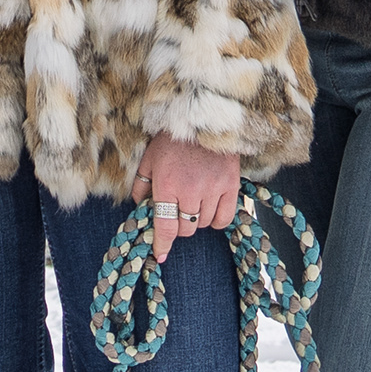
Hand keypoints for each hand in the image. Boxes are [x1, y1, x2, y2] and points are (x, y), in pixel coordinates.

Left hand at [132, 138, 241, 265]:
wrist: (203, 117)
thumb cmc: (173, 138)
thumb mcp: (149, 158)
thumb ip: (141, 184)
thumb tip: (139, 206)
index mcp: (167, 184)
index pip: (165, 226)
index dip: (162, 244)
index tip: (160, 254)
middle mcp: (190, 190)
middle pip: (185, 228)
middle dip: (178, 225)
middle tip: (176, 211)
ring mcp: (213, 189)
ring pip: (203, 224)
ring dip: (195, 220)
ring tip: (192, 203)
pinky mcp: (231, 186)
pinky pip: (224, 219)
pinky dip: (216, 220)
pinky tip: (209, 210)